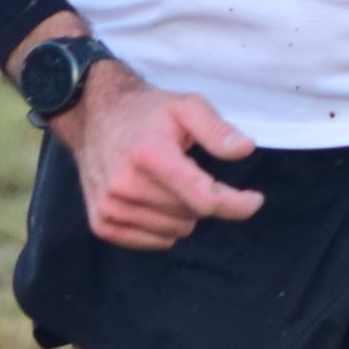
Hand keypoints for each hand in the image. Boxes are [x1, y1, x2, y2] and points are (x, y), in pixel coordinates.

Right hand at [47, 59, 264, 248]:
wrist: (94, 116)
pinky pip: (152, 242)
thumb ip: (216, 129)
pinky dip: (163, 227)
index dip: (236, 204)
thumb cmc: (147, 112)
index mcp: (151, 155)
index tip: (254, 200)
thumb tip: (244, 149)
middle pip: (192, 216)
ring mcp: (111, 207)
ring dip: (183, 214)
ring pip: (175, 232)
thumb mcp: (186, 106)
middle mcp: (126, 185)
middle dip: (203, 198)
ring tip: (168, 183)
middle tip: (190, 171)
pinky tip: (155, 200)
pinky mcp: (102, 223)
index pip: (204, 198)